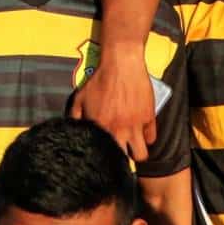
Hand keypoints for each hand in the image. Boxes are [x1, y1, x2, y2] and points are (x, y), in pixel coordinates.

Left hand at [69, 44, 156, 163]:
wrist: (122, 64)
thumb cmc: (99, 79)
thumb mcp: (80, 97)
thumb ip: (75, 117)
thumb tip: (71, 131)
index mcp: (101, 127)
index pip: (104, 154)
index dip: (104, 159)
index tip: (104, 158)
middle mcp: (119, 129)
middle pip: (126, 160)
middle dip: (121, 160)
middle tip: (119, 155)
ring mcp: (136, 125)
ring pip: (142, 154)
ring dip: (137, 152)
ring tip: (131, 148)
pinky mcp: (149, 117)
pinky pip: (152, 137)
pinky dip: (147, 137)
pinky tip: (140, 132)